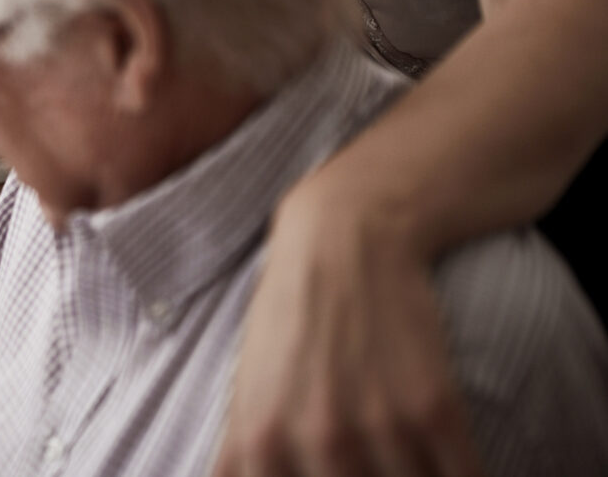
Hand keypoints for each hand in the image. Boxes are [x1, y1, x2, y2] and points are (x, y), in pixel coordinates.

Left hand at [210, 184, 485, 476]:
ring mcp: (378, 428)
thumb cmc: (290, 318)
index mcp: (262, 445)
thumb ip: (241, 459)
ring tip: (406, 456)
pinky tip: (450, 463)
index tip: (338, 476)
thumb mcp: (247, 390)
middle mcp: (319, 443)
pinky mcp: (435, 410)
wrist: (345, 239)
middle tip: (371, 461)